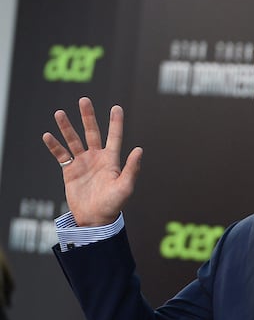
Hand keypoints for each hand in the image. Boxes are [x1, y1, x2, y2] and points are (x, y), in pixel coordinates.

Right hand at [42, 97, 142, 226]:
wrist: (95, 219)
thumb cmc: (113, 204)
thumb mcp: (125, 187)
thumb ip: (132, 168)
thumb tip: (139, 149)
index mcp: (112, 160)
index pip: (114, 137)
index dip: (115, 123)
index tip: (116, 107)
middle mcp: (97, 158)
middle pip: (92, 133)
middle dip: (88, 117)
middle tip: (84, 100)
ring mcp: (83, 163)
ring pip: (74, 140)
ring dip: (67, 127)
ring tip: (60, 113)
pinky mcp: (70, 171)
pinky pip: (61, 155)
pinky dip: (54, 146)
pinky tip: (48, 136)